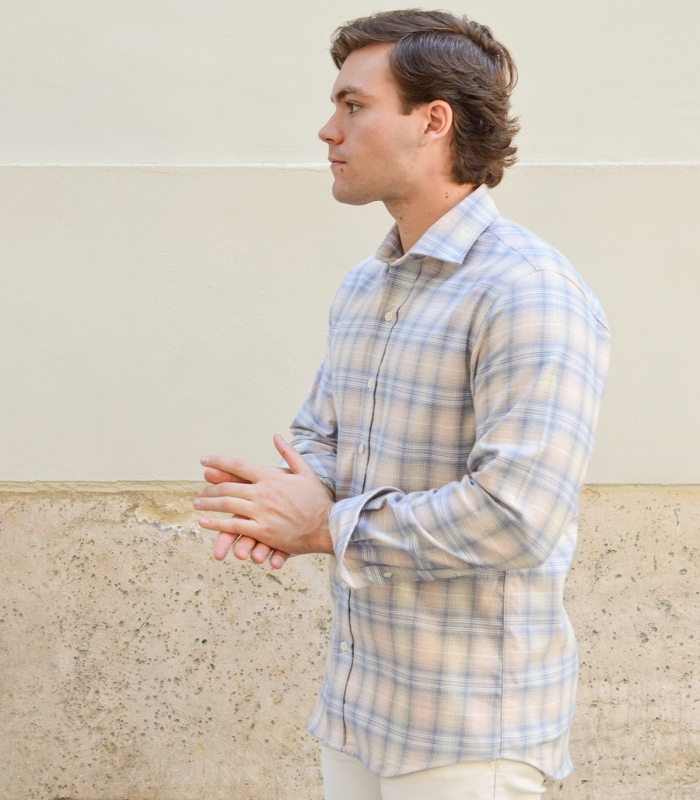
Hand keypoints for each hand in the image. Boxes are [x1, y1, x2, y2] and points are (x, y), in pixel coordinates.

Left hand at [195, 434, 334, 563]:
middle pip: (228, 487)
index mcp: (271, 477)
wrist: (327, 525)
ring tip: (197, 504)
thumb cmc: (317, 499)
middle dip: (210, 488)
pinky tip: (204, 522)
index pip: (238, 466)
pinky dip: (217, 524)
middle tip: (199, 491)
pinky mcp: (263, 531)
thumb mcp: (305, 472)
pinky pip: (234, 527)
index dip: (219, 462)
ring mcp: (262, 513)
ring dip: (208, 504)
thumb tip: (276, 436)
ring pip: (227, 506)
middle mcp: (263, 493)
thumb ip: (289, 453)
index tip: (204, 460)